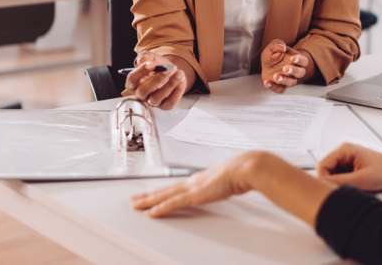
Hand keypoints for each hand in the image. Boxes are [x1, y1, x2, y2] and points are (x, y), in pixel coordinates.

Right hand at [126, 52, 190, 109]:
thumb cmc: (157, 66)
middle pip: (143, 91)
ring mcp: (152, 101)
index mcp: (133, 83)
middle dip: (157, 79)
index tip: (151, 63)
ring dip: (169, 85)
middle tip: (169, 69)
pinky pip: (170, 102)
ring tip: (179, 73)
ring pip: (156, 98)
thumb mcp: (151, 57)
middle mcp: (141, 94)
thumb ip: (145, 57)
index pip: (132, 79)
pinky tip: (181, 81)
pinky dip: (177, 92)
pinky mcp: (165, 105)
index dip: (141, 71)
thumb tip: (142, 60)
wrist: (171, 71)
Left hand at [131, 151, 262, 217]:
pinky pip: (174, 203)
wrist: (246, 168)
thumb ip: (226, 181)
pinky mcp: (195, 195)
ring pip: (165, 196)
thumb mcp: (231, 178)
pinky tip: (151, 212)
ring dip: (149, 201)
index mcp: (202, 178)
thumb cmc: (242, 171)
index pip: (177, 186)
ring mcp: (193, 188)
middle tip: (134, 199)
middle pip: (166, 190)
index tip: (153, 193)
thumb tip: (230, 183)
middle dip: (149, 195)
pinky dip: (161, 208)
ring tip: (136, 205)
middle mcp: (193, 181)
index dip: (163, 190)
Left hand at [260, 40, 311, 92]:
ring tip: (276, 76)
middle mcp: (295, 71)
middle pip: (300, 73)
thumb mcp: (274, 46)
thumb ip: (277, 44)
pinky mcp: (280, 86)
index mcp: (298, 60)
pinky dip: (273, 87)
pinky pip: (280, 89)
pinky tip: (267, 82)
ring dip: (284, 80)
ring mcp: (289, 80)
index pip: (304, 61)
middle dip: (293, 71)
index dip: (299, 60)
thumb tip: (282, 47)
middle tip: (285, 68)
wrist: (269, 65)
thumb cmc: (275, 55)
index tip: (292, 58)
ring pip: (291, 82)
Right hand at [316, 143, 381, 191]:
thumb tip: (324, 186)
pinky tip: (355, 186)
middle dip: (332, 182)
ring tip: (353, 187)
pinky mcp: (351, 166)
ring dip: (339, 183)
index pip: (323, 165)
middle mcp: (344, 152)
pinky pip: (340, 177)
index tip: (330, 190)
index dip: (324, 180)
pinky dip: (344, 184)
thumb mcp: (361, 179)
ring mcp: (347, 159)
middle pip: (326, 170)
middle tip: (343, 191)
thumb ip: (340, 182)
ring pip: (332, 175)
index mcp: (345, 150)